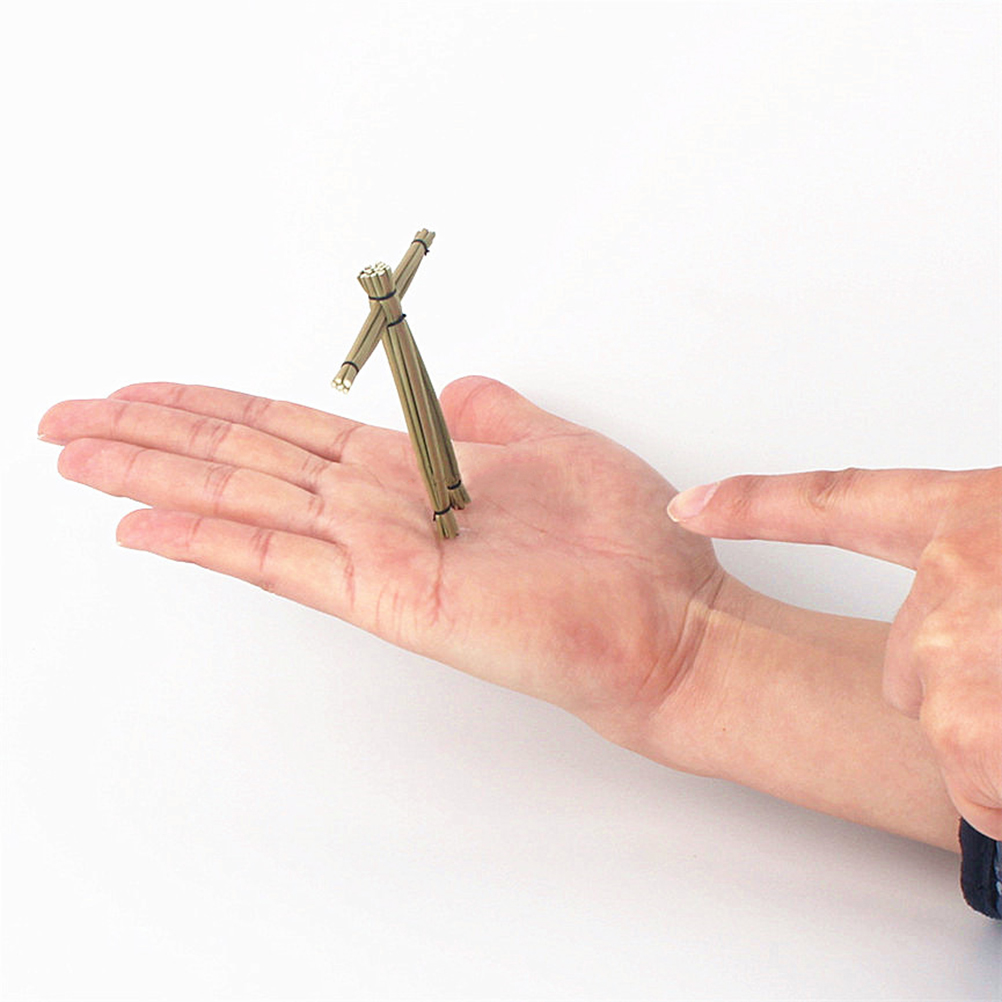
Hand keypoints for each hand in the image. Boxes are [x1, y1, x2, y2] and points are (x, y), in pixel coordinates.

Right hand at [38, 376, 724, 762]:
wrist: (667, 620)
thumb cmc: (624, 543)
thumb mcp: (553, 444)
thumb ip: (490, 415)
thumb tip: (451, 388)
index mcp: (411, 471)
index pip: (286, 431)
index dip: (210, 409)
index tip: (146, 393)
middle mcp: (380, 510)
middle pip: (244, 458)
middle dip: (152, 435)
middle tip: (70, 419)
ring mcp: (377, 554)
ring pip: (243, 500)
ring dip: (156, 475)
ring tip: (79, 452)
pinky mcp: (391, 596)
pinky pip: (281, 558)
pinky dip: (209, 540)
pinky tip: (145, 523)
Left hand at [668, 467, 1001, 837]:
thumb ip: (981, 573)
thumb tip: (948, 624)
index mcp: (973, 515)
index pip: (836, 500)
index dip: (756, 501)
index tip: (690, 506)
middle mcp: (955, 571)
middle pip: (908, 671)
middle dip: (972, 691)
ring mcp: (963, 649)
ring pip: (949, 734)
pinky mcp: (977, 731)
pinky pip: (979, 785)